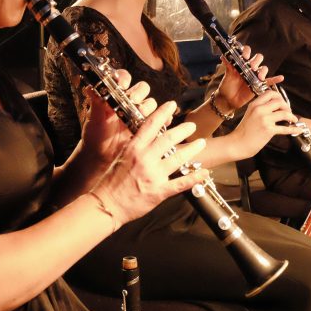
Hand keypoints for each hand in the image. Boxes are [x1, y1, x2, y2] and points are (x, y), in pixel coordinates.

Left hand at [80, 71, 156, 165]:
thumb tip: (90, 88)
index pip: (123, 78)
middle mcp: (128, 101)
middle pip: (142, 88)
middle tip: (133, 101)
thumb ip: (95, 103)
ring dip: (148, 107)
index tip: (122, 85)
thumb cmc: (95, 135)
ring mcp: (139, 113)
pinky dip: (164, 118)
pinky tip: (163, 122)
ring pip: (151, 103)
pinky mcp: (147, 126)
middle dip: (139, 93)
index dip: (125, 78)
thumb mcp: (94, 119)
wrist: (102, 156)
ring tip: (141, 116)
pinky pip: (161, 118)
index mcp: (114, 96)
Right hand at [93, 101, 208, 224]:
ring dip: (192, 149)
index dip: (163, 113)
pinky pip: (181, 183)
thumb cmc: (110, 182)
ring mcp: (153, 175)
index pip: (150, 125)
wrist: (106, 205)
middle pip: (168, 139)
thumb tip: (145, 137)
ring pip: (178, 158)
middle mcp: (145, 159)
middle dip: (183, 130)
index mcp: (134, 148)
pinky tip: (204, 172)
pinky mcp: (159, 191)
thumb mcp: (120, 157)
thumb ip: (134, 147)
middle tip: (192, 126)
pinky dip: (195, 178)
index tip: (172, 105)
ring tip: (201, 143)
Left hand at [215, 47, 283, 111]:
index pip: (247, 52)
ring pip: (264, 68)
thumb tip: (224, 56)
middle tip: (252, 67)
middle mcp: (250, 68)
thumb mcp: (227, 75)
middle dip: (256, 61)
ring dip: (263, 71)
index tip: (244, 57)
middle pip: (258, 58)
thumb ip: (228, 66)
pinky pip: (270, 81)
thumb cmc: (227, 86)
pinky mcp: (259, 85)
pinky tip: (280, 77)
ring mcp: (255, 76)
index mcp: (242, 63)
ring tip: (259, 77)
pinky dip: (276, 79)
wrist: (228, 100)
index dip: (247, 52)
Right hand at [227, 90, 299, 158]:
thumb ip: (260, 109)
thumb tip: (274, 108)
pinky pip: (285, 128)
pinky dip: (293, 129)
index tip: (282, 102)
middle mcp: (260, 110)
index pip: (270, 93)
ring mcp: (264, 119)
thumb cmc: (243, 132)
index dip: (279, 97)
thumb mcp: (249, 114)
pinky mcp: (269, 130)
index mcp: (254, 105)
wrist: (237, 144)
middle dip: (287, 107)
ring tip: (293, 120)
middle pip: (279, 102)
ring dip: (291, 116)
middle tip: (288, 112)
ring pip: (284, 113)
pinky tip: (297, 129)